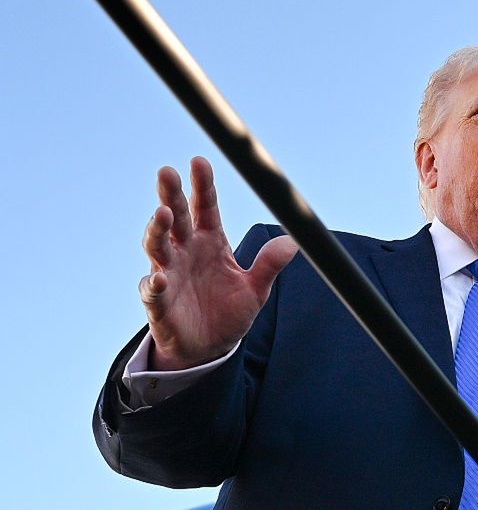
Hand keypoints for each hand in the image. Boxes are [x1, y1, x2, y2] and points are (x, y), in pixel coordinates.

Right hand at [138, 156, 297, 369]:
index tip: (199, 161)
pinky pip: (152, 290)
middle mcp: (186, 252)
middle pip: (176, 217)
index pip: (206, 207)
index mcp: (211, 242)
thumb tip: (292, 242)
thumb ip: (269, 265)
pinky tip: (159, 277)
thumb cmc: (229, 312)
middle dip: (171, 195)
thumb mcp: (255, 289)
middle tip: (167, 172)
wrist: (209, 349)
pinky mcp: (158, 303)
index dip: (203, 185)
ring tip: (162, 215)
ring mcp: (169, 274)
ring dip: (157, 230)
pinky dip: (154, 283)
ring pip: (157, 246)